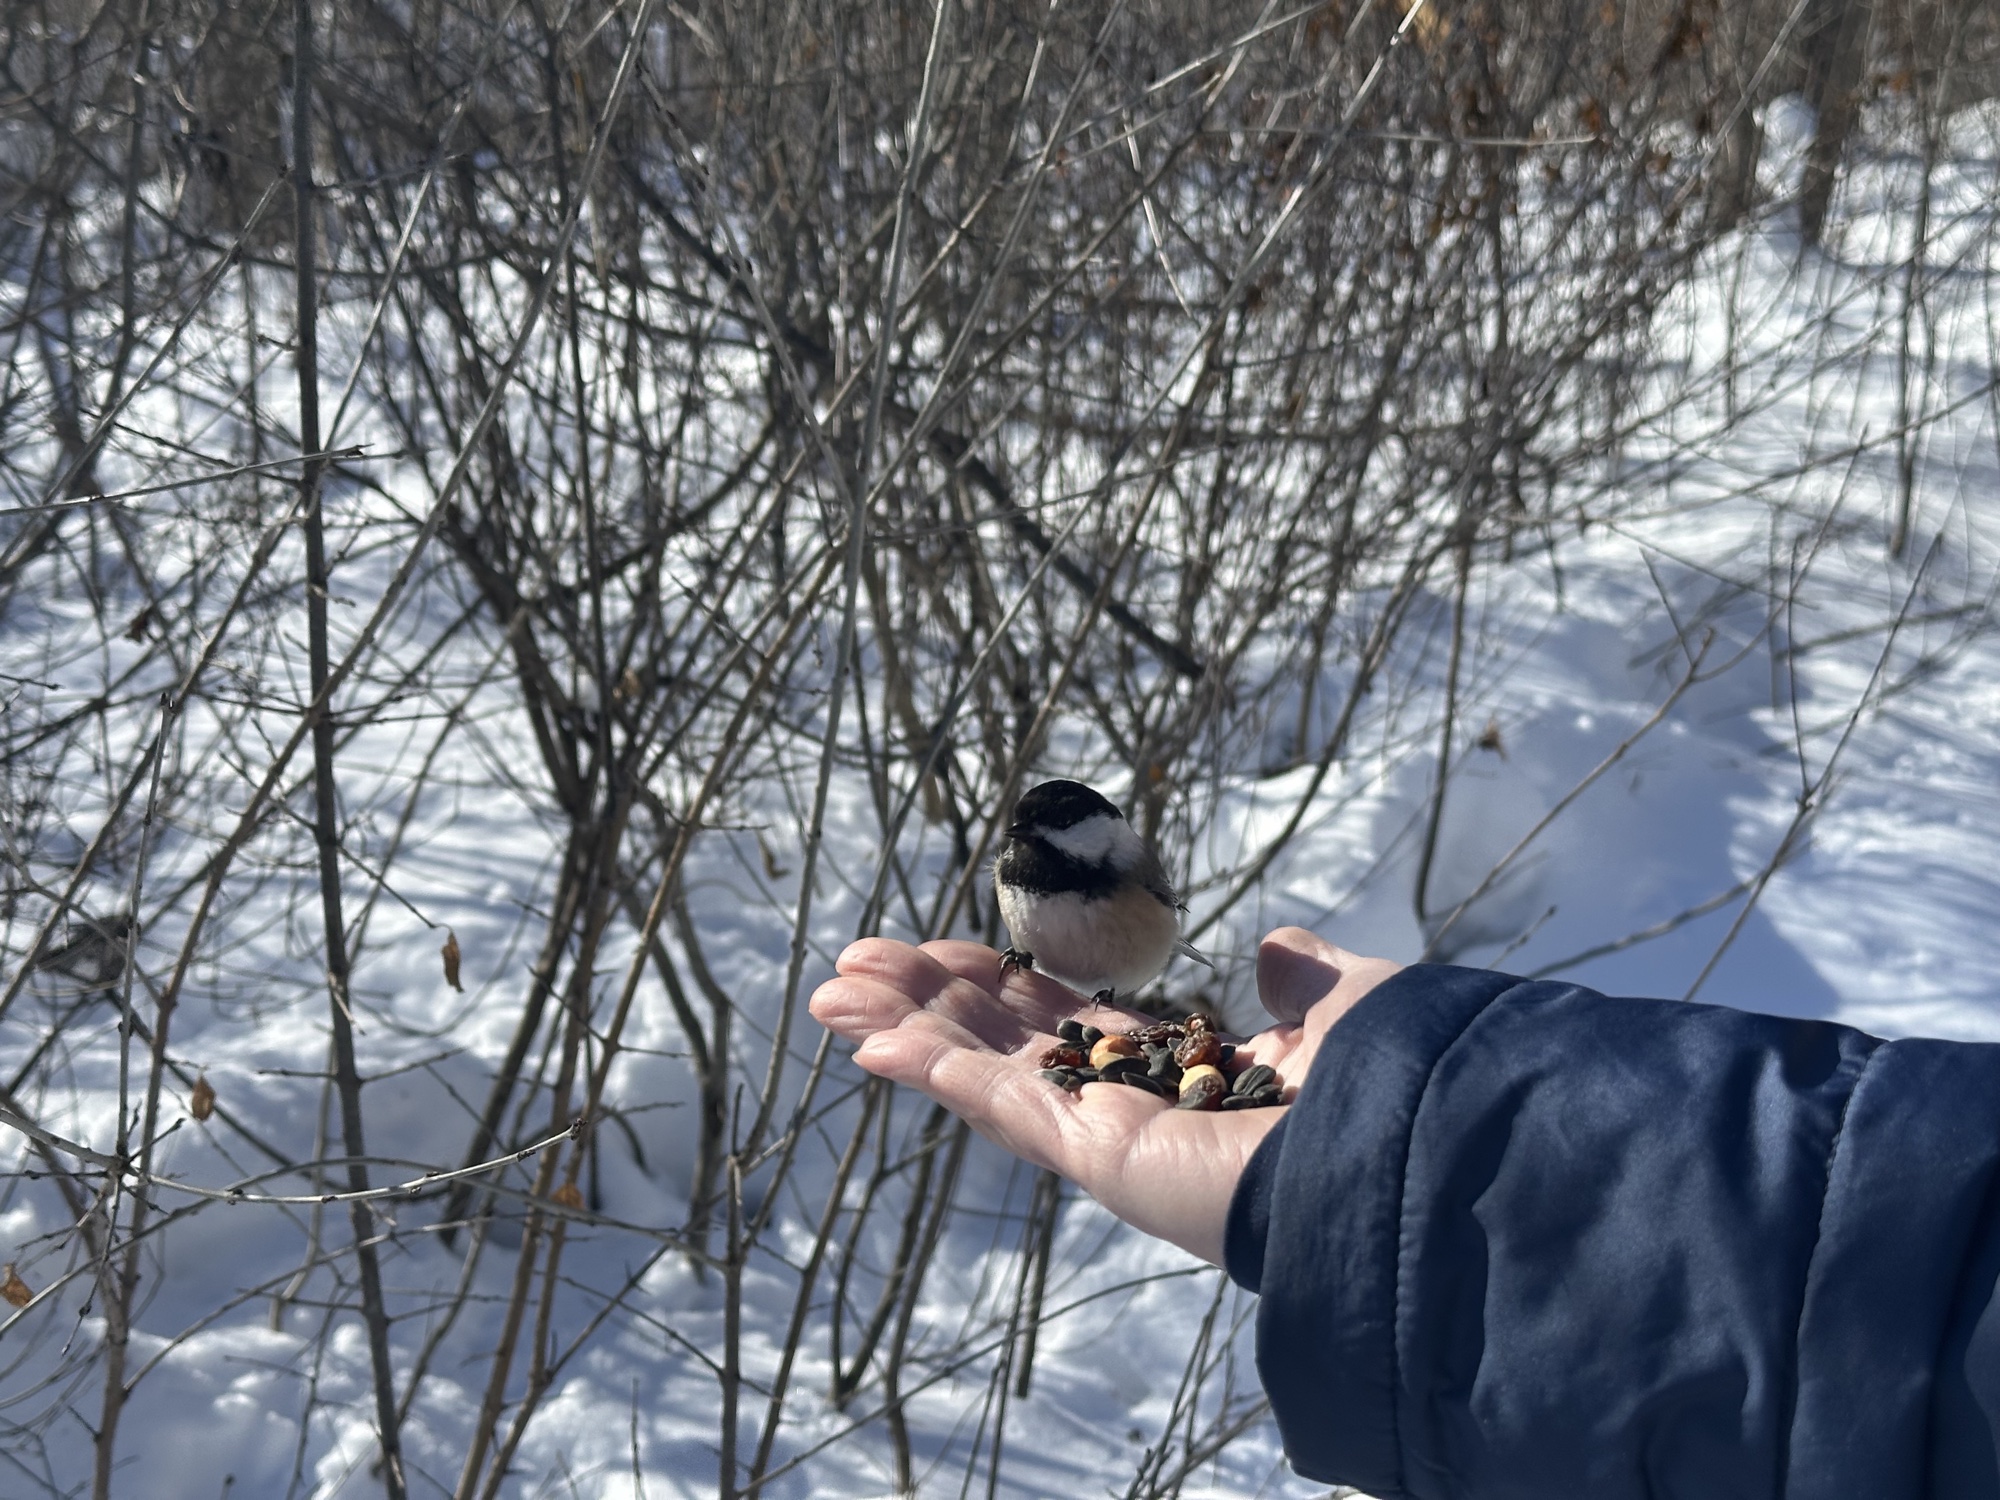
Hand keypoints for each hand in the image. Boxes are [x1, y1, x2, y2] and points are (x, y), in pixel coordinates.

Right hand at [808, 927, 1401, 1265]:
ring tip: (830, 993)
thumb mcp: (1341, 1005)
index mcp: (1176, 1067)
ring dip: (905, 1029)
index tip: (931, 950)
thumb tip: (1277, 947)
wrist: (1411, 1147)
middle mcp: (1129, 1103)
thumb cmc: (1387, 1081)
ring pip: (983, 1069)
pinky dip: (933, 1072)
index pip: (1058, 1019)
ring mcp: (1105, 1134)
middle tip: (849, 961)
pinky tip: (871, 1041)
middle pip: (1001, 1038)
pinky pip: (999, 1107)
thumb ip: (1301, 982)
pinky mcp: (1097, 1157)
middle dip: (924, 998)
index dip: (992, 981)